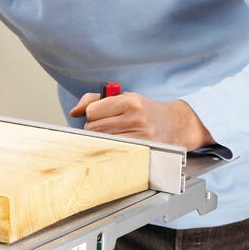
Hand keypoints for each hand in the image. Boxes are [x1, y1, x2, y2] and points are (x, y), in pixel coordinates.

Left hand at [69, 90, 213, 150]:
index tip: (98, 115)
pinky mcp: (143, 150)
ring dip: (102, 139)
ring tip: (115, 134)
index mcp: (130, 101)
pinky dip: (112, 149)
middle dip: (95, 128)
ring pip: (102, 141)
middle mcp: (136, 118)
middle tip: (107, 126)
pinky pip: (115, 151)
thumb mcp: (123, 97)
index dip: (91, 114)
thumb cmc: (145, 111)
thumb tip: (74, 111)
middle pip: (94, 129)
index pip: (92, 111)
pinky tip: (120, 144)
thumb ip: (94, 99)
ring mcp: (140, 136)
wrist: (174, 124)